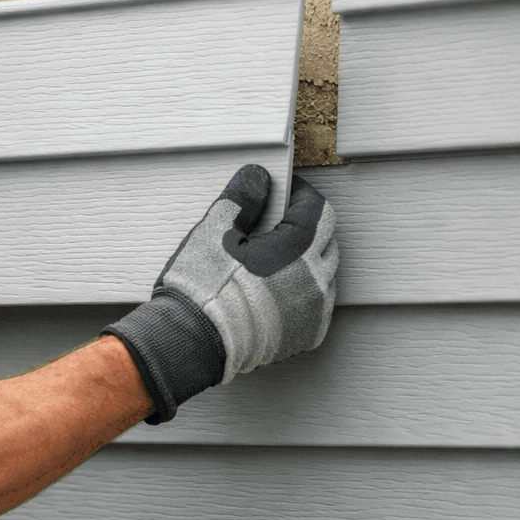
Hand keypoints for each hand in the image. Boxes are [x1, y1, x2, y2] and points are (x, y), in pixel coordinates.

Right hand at [105, 164, 338, 422]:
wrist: (192, 341)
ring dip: (308, 261)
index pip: (319, 209)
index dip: (302, 197)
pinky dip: (304, 293)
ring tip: (274, 260)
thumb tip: (257, 177)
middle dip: (307, 228)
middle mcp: (315, 279)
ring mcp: (314, 310)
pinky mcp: (307, 335)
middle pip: (327, 241)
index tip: (283, 195)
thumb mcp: (214, 229)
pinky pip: (318, 305)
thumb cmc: (202, 285)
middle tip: (276, 226)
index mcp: (298, 248)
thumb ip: (242, 198)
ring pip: (325, 274)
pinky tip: (278, 290)